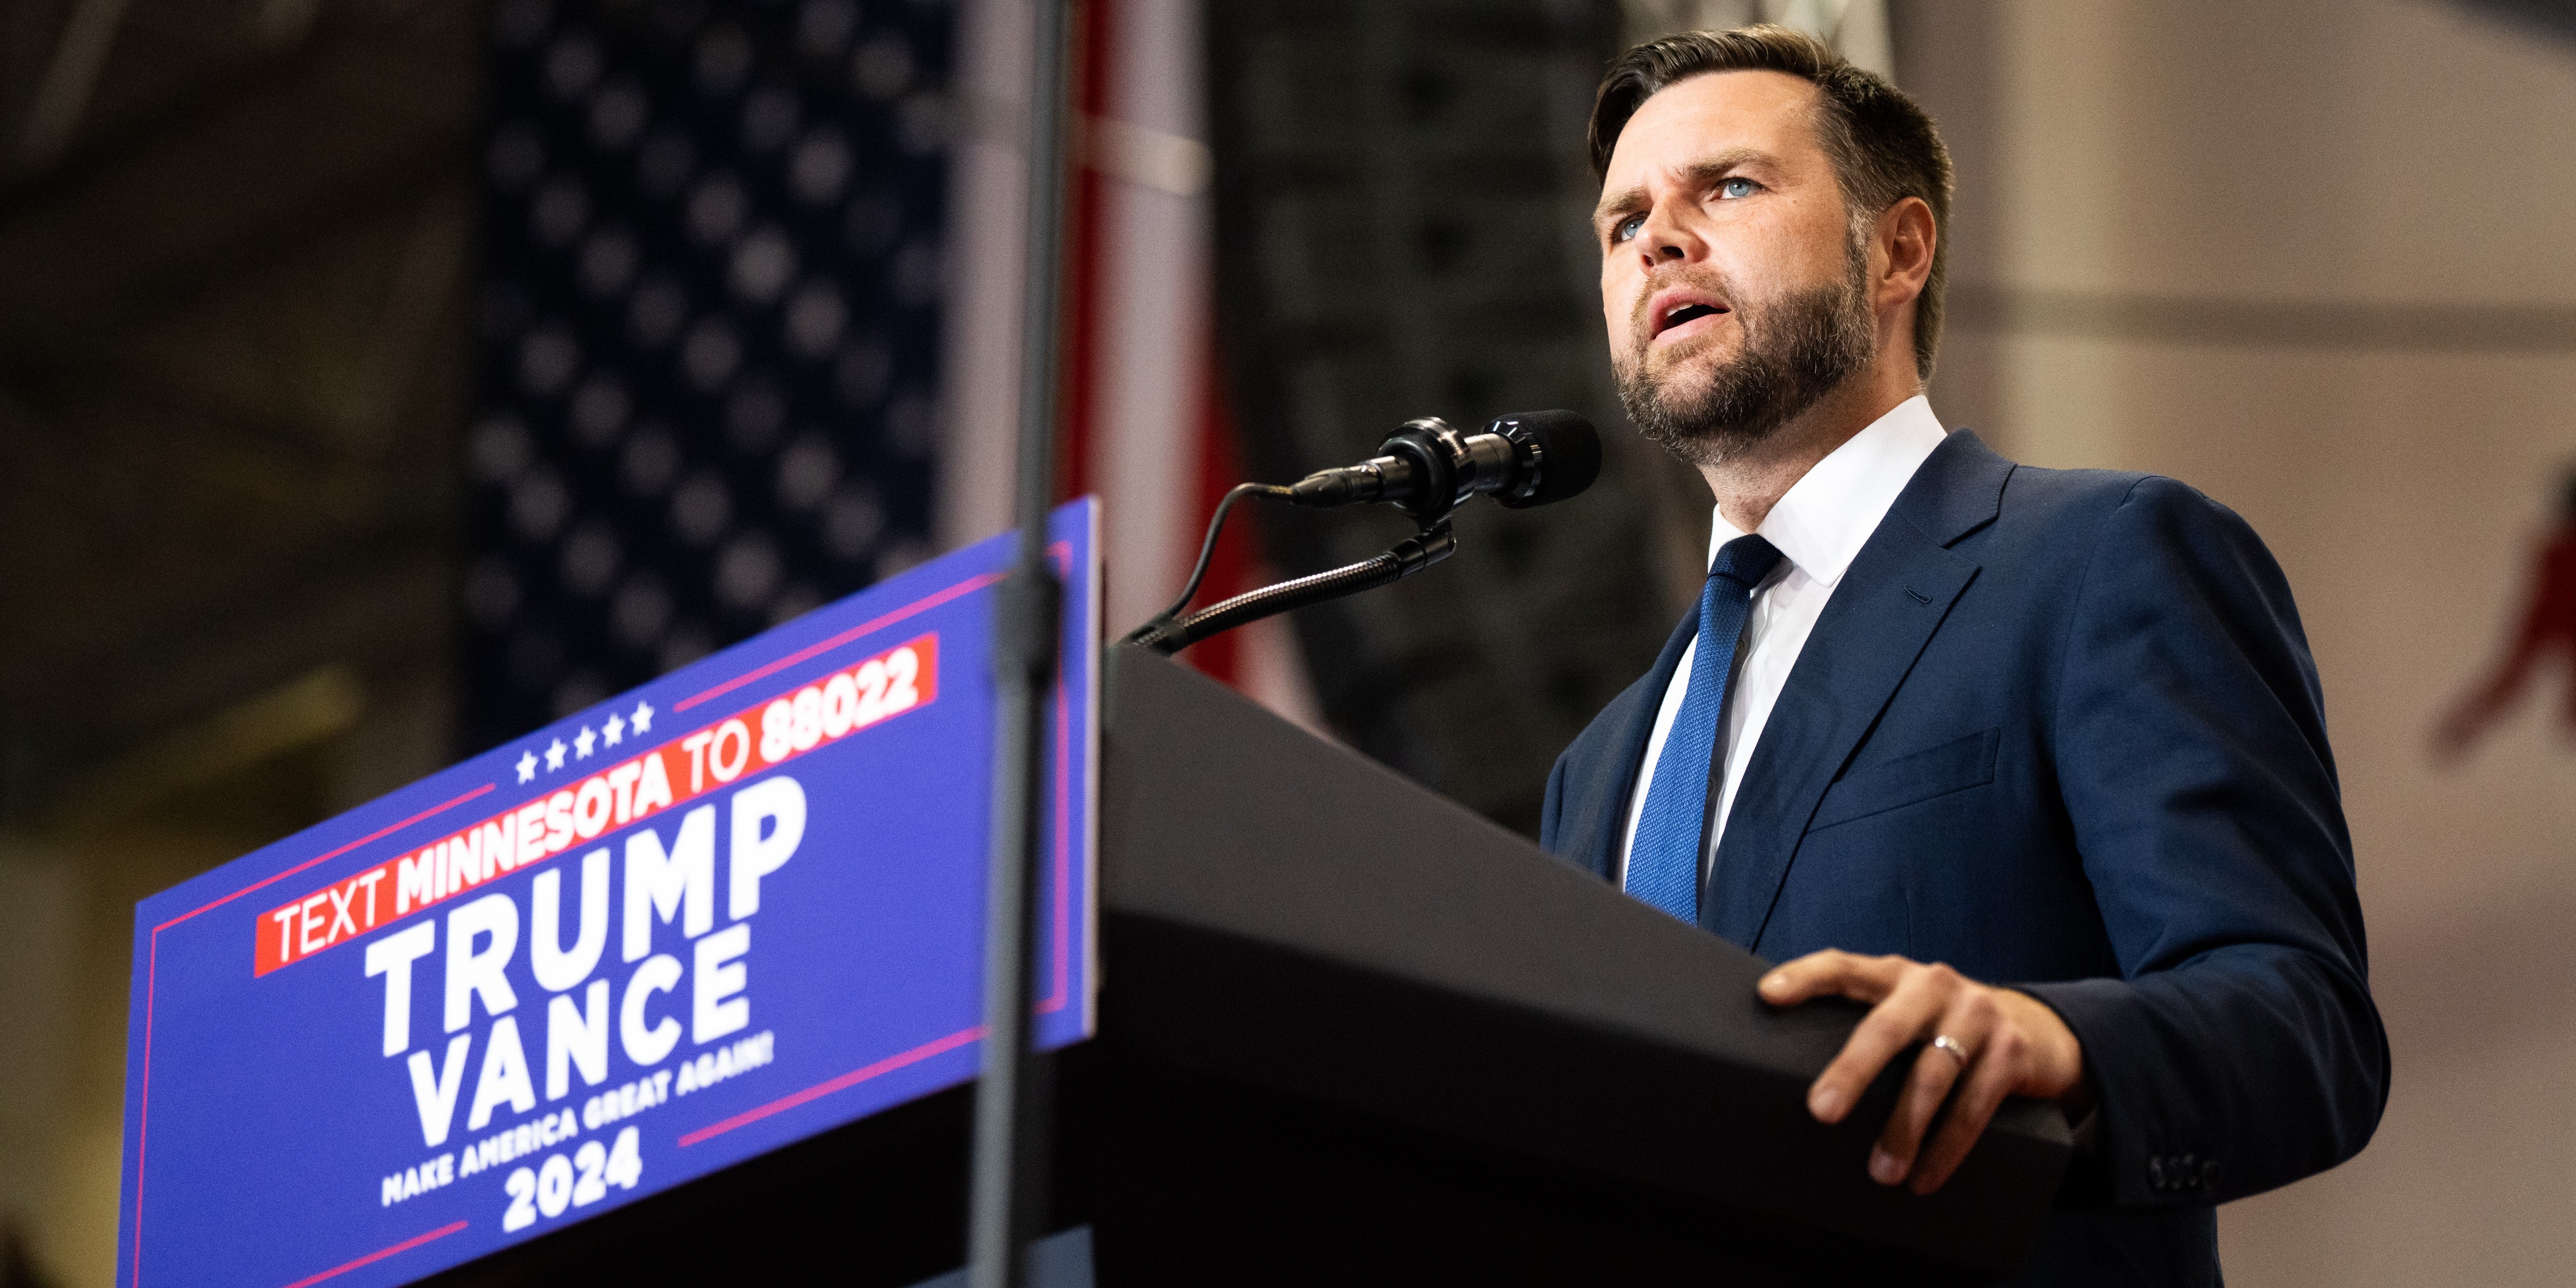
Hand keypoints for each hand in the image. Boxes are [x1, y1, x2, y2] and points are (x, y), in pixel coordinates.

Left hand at [1759, 951, 2091, 1194]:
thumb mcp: (1904, 1011)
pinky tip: (1924, 1178)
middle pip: (1887, 1028)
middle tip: (1821, 1112)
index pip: (1843, 967)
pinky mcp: (2010, 1053)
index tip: (1768, 995)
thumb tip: (1785, 1072)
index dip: (1805, 976)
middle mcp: (1935, 986)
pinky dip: (1947, 1148)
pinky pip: (1974, 1107)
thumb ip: (1861, 1024)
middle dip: (1853, 1071)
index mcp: (1895, 974)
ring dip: (1903, 1130)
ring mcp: (1976, 1016)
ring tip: (1881, 1172)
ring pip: (1932, 1076)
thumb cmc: (1940, 1027)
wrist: (2034, 1030)